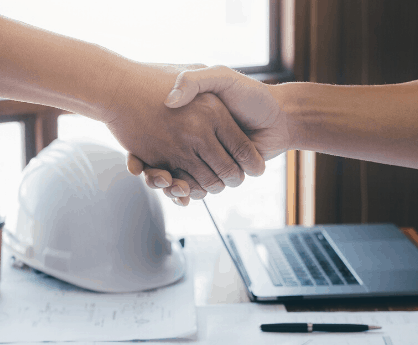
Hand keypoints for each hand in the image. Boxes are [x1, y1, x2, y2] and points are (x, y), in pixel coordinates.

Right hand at [127, 65, 290, 204]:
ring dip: (170, 187)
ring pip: (176, 178)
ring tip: (166, 185)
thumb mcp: (220, 77)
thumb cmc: (251, 95)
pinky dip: (184, 194)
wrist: (280, 118)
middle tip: (156, 178)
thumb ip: (195, 81)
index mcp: (188, 121)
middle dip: (158, 177)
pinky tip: (181, 194)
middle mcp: (192, 139)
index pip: (156, 138)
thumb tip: (170, 101)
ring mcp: (201, 157)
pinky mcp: (213, 171)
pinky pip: (192, 187)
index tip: (137, 163)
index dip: (142, 155)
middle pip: (164, 164)